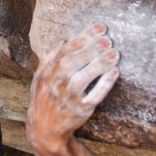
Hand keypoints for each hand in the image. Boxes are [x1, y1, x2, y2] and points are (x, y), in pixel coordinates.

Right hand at [26, 23, 120, 153]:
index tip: (99, 27)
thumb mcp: (40, 78)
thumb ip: (49, 59)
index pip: (65, 51)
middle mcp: (56, 83)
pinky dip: (104, 84)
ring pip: (83, 79)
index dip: (82, 37)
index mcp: (47, 72)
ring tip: (114, 53)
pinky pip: (94, 96)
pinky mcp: (81, 110)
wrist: (44, 129)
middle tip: (108, 38)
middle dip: (90, 49)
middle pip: (73, 63)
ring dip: (99, 65)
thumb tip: (63, 40)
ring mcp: (68, 97)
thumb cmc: (45, 98)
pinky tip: (114, 73)